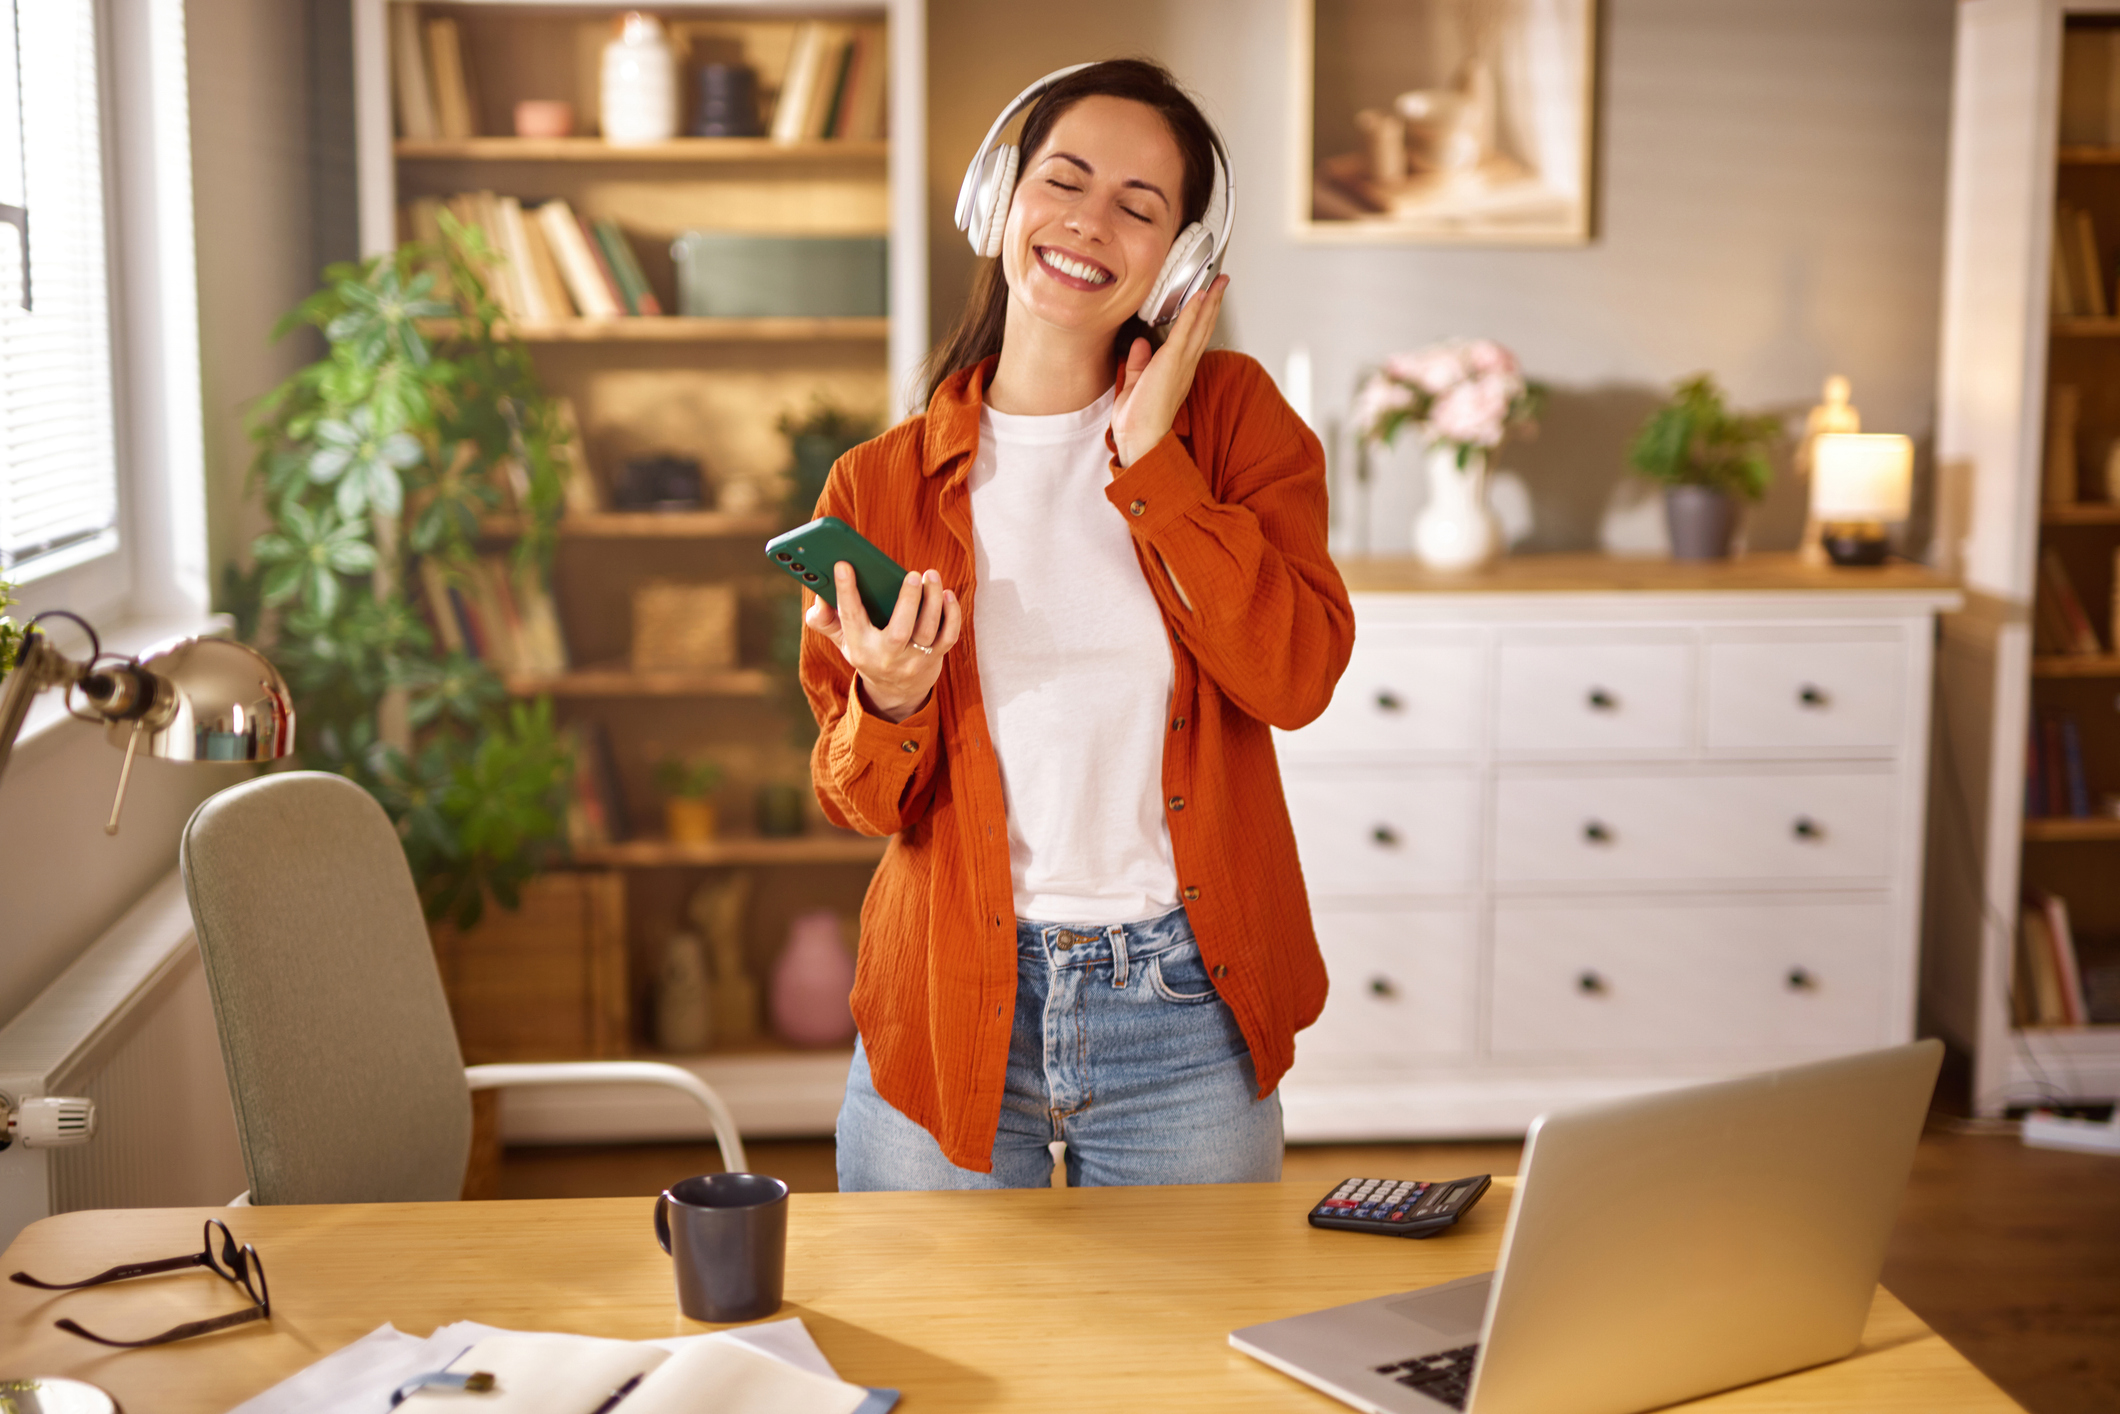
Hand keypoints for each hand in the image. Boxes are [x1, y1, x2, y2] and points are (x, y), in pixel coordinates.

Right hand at [804, 561, 961, 723]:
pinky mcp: (935, 658)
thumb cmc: (869, 653)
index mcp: (860, 648)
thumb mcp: (843, 641)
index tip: (843, 565)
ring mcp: (914, 659)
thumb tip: (818, 596)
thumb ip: (827, 620)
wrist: (896, 691)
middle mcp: (887, 656)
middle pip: (900, 630)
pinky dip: (951, 614)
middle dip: (908, 600)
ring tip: (931, 576)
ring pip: (927, 630)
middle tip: (912, 574)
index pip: (851, 618)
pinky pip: (948, 636)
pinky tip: (947, 594)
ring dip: (932, 601)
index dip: (845, 592)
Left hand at [1110, 274, 1229, 468]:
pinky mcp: (1172, 361)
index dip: (1202, 316)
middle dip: (1214, 302)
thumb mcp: (1135, 384)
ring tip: (1219, 281)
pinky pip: (1186, 330)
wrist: (1140, 437)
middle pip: (1204, 326)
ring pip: (1201, 324)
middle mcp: (1185, 365)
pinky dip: (1193, 311)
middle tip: (1222, 282)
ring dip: (1210, 300)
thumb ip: (1139, 363)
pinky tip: (1200, 295)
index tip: (1206, 299)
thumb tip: (1141, 345)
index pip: (1194, 337)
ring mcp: (1181, 363)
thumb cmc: (1138, 420)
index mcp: (1178, 371)